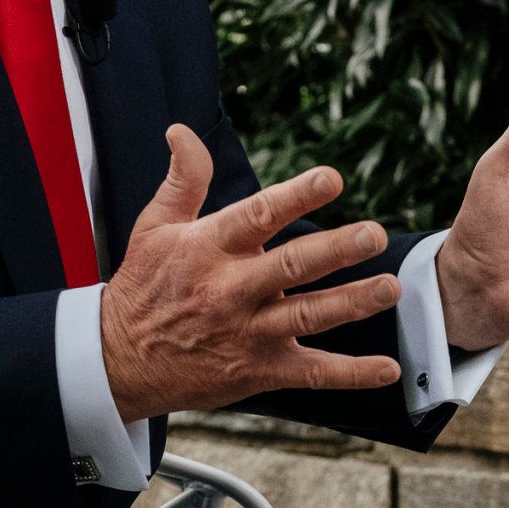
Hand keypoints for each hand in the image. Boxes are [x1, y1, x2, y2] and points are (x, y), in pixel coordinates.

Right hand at [99, 125, 403, 417]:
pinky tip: (386, 368)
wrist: (119, 362)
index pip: (257, 216)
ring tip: (389, 288)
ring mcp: (248, 333)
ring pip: (308, 317)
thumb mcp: (154, 228)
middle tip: (373, 234)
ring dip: (352, 303)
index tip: (331, 178)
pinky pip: (312, 373)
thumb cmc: (143, 289)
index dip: (296, 196)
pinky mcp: (259, 370)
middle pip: (291, 267)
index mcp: (209, 248)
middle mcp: (231, 290)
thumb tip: (183, 132)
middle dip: (336, 250)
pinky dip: (351, 374)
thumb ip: (183, 179)